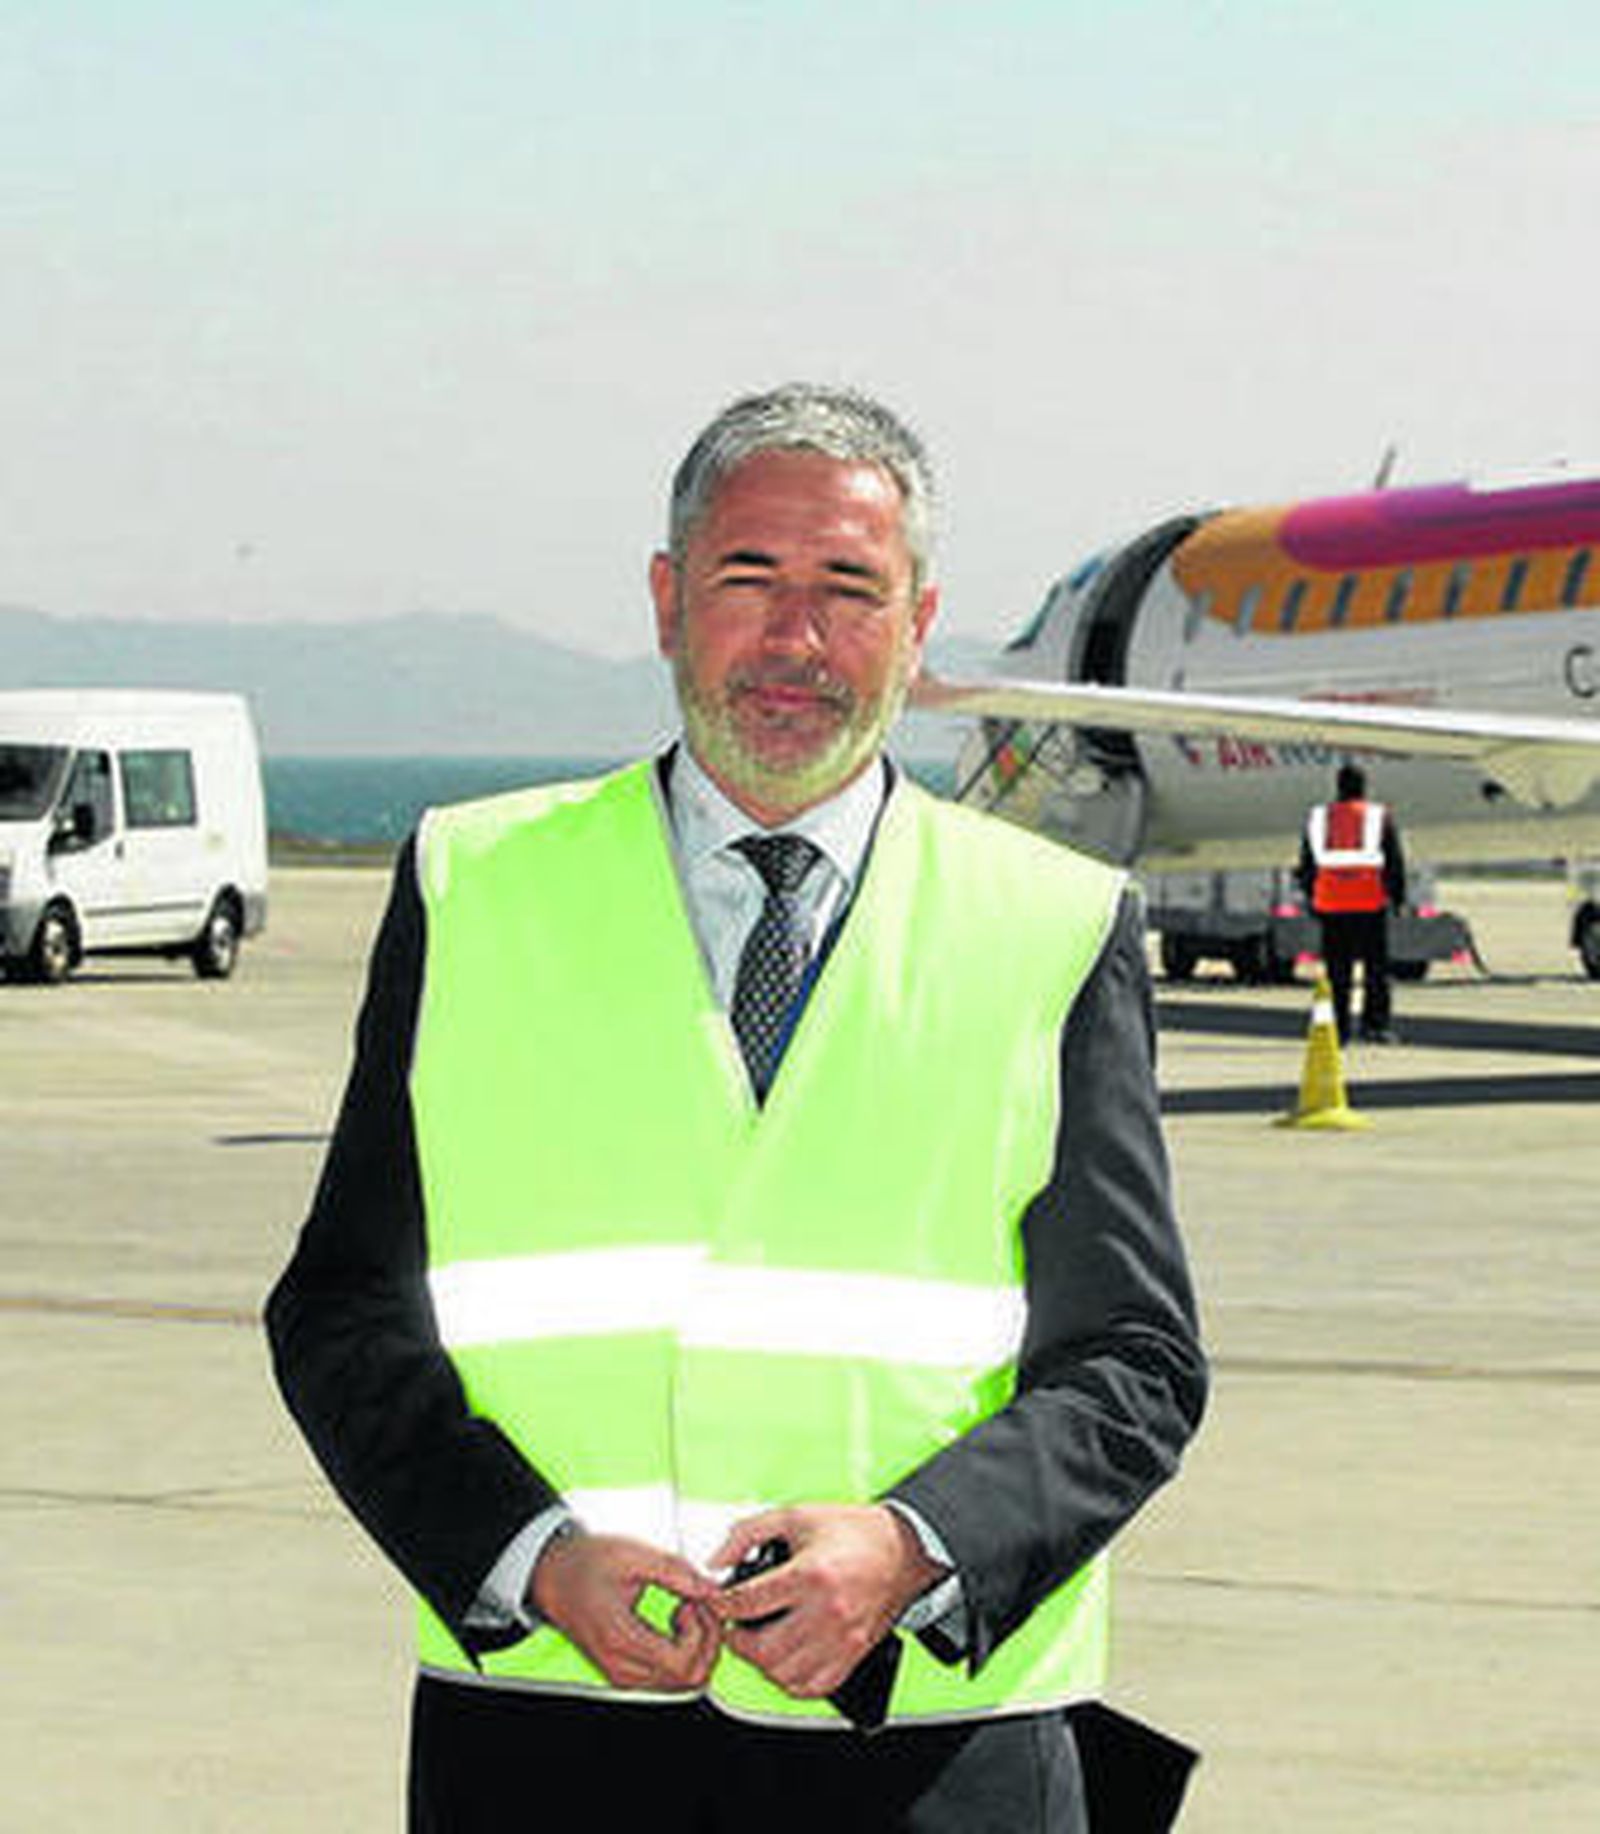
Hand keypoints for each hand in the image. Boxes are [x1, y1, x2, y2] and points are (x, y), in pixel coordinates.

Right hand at [530, 1531, 719, 1692]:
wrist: (555, 1576)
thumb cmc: (585, 1564)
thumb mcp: (631, 1554)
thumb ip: (675, 1570)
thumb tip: (710, 1588)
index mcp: (619, 1637)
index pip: (682, 1662)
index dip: (702, 1632)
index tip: (694, 1601)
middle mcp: (621, 1666)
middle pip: (688, 1679)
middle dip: (707, 1640)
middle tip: (697, 1604)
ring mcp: (623, 1675)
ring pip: (682, 1684)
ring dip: (698, 1649)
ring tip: (686, 1611)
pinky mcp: (626, 1674)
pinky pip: (669, 1679)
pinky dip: (685, 1655)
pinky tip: (677, 1624)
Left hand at [710, 1505, 945, 1699]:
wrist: (901, 1549)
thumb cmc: (852, 1531)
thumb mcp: (795, 1516)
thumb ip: (748, 1533)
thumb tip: (716, 1560)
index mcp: (810, 1574)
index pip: (747, 1602)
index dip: (721, 1604)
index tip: (717, 1601)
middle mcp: (826, 1612)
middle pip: (763, 1648)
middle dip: (737, 1641)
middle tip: (734, 1627)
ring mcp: (842, 1639)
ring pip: (785, 1674)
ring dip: (762, 1663)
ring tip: (757, 1642)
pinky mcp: (853, 1655)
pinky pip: (813, 1687)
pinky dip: (791, 1681)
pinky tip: (784, 1659)